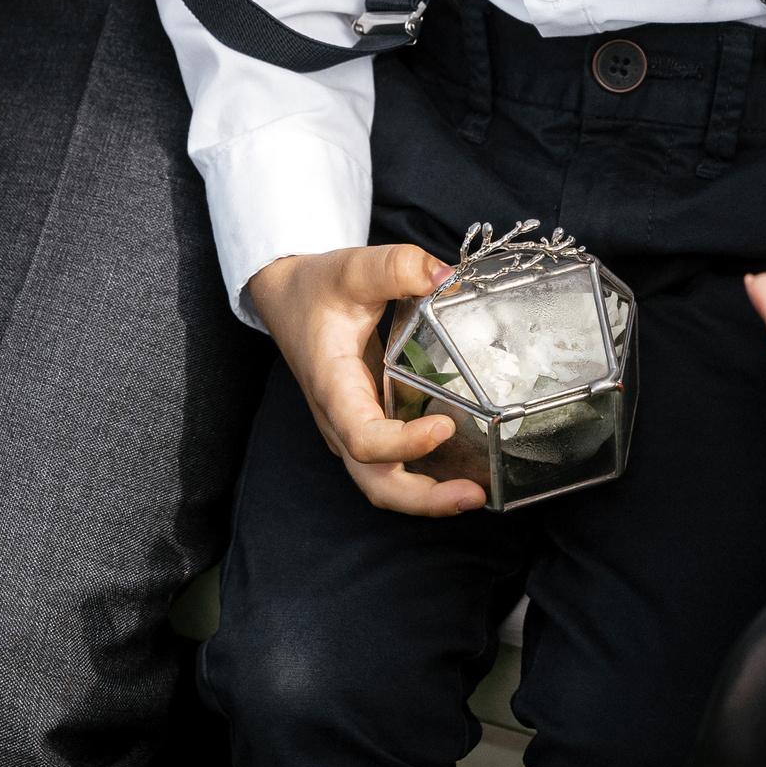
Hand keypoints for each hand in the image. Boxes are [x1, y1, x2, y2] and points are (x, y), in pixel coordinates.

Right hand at [248, 245, 484, 516]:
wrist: (286, 296)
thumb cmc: (314, 288)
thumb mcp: (351, 267)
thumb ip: (396, 266)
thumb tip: (444, 275)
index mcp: (333, 387)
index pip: (363, 437)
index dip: (403, 443)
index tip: (444, 426)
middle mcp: (341, 420)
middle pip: (376, 483)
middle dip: (423, 499)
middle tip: (473, 494)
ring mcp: (353, 428)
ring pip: (385, 483)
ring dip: (429, 497)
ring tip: (479, 491)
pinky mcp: (367, 426)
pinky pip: (395, 466)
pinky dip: (427, 477)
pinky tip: (467, 469)